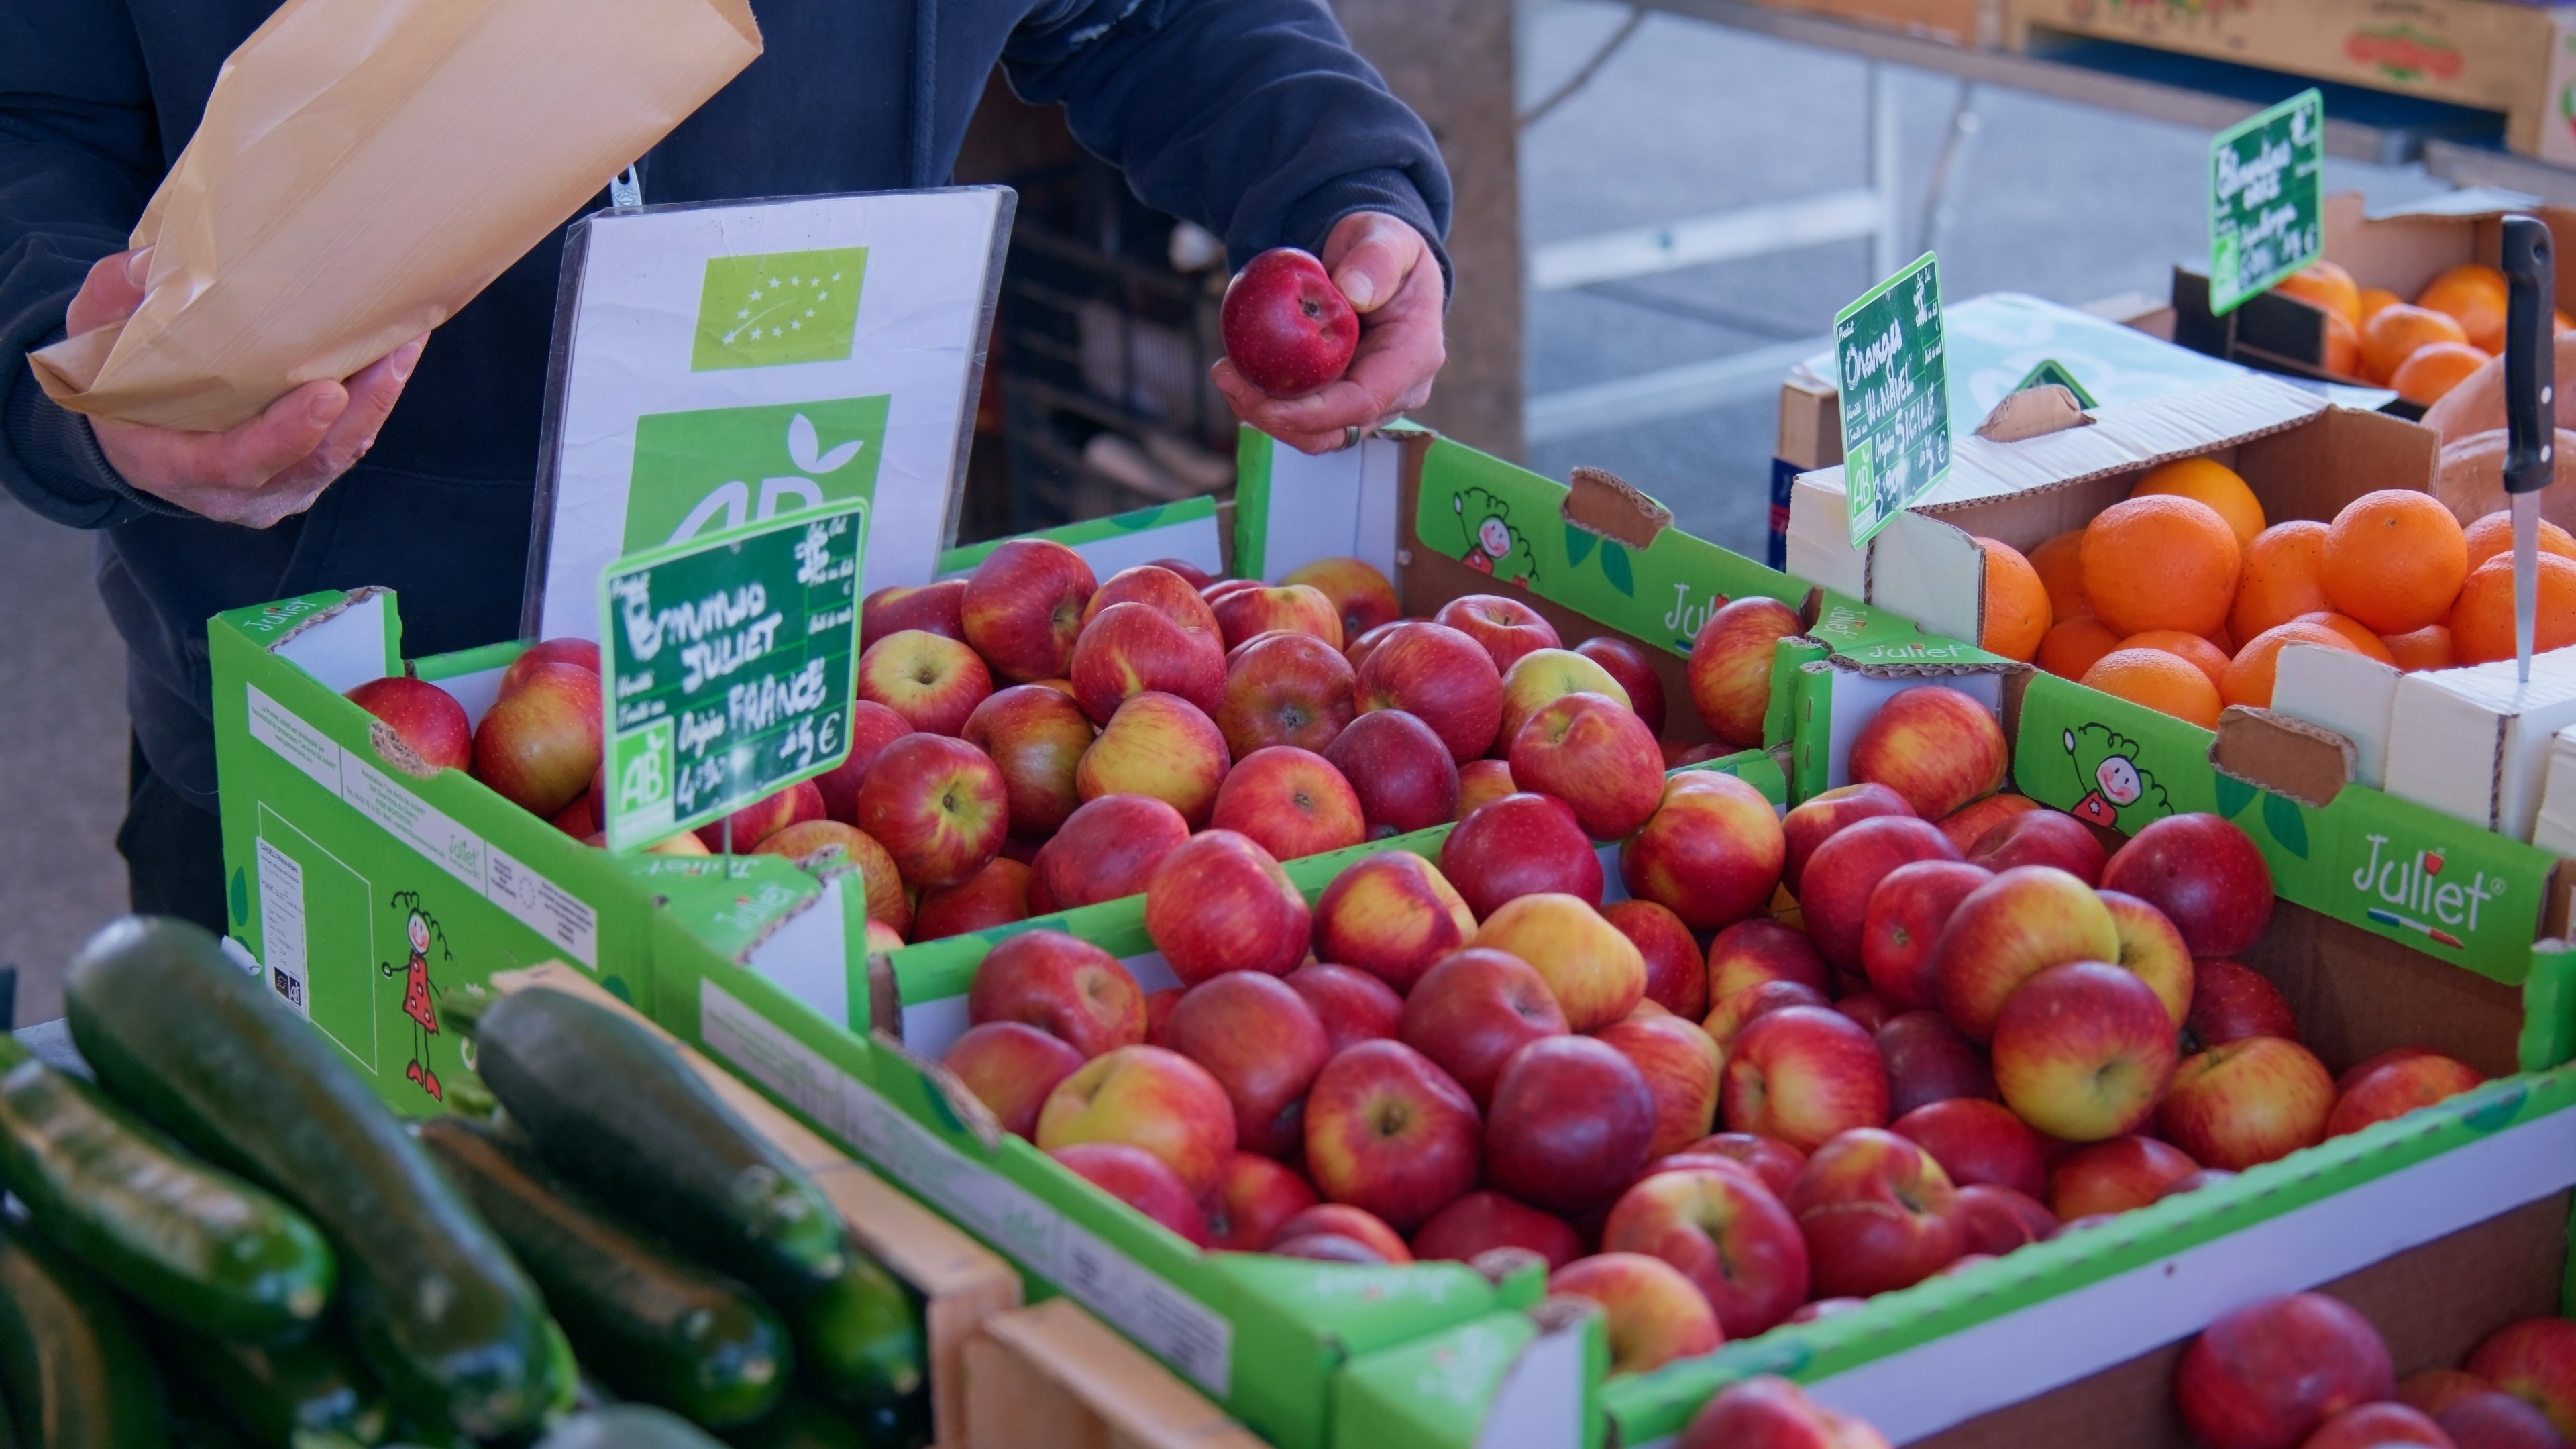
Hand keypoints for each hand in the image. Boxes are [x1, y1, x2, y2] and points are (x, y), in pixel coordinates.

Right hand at [69, 247, 427, 527]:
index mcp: (174, 465)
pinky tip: (396, 356)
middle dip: (360, 410)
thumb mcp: (96, 339)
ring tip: (407, 344)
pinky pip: (345, 444)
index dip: (287, 433)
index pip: (239, 461)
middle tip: (393, 354)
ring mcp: (274, 488)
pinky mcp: (302, 473)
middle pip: (310, 462)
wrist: (130, 429)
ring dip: (379, 402)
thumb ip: (114, 301)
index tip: (329, 393)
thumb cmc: (115, 380)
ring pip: (338, 454)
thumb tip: (146, 263)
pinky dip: (373, 403)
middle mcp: (232, 491)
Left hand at [1213, 211, 1444, 454]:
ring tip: (1224, 373)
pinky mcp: (1341, 400)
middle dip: (1276, 418)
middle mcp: (1397, 391)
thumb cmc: (1381, 248)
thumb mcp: (1385, 236)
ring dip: (1264, 413)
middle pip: (1334, 429)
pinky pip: (1302, 416)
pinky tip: (1235, 372)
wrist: (1373, 263)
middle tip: (1226, 377)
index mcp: (1414, 355)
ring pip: (1314, 432)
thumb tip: (1354, 293)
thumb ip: (1376, 258)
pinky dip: (1266, 402)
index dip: (1315, 413)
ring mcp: (1368, 400)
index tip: (1267, 406)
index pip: (1365, 402)